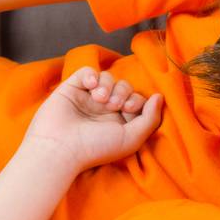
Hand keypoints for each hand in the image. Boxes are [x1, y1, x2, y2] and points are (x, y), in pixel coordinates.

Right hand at [22, 67, 164, 172]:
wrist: (60, 148)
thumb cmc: (96, 148)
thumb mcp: (132, 138)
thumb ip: (151, 118)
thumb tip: (160, 97)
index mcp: (119, 121)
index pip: (137, 100)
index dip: (137, 100)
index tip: (129, 109)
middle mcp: (104, 109)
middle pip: (124, 87)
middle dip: (123, 92)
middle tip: (113, 105)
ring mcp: (87, 98)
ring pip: (107, 77)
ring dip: (108, 85)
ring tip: (99, 99)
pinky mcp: (71, 88)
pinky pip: (87, 71)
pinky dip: (92, 75)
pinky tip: (90, 87)